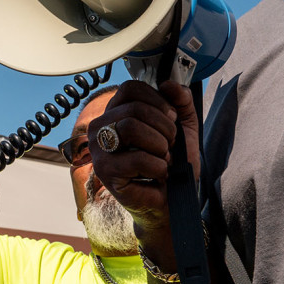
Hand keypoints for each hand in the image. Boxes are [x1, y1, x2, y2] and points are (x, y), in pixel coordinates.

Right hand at [88, 81, 200, 230]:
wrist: (174, 199)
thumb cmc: (173, 163)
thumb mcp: (184, 127)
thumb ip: (181, 102)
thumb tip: (169, 84)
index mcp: (116, 113)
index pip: (130, 89)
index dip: (157, 100)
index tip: (171, 118)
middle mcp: (101, 128)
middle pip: (134, 109)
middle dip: (164, 128)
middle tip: (169, 145)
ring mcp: (99, 150)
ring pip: (131, 128)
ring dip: (160, 146)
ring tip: (163, 159)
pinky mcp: (105, 172)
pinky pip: (137, 158)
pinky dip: (158, 167)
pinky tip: (157, 175)